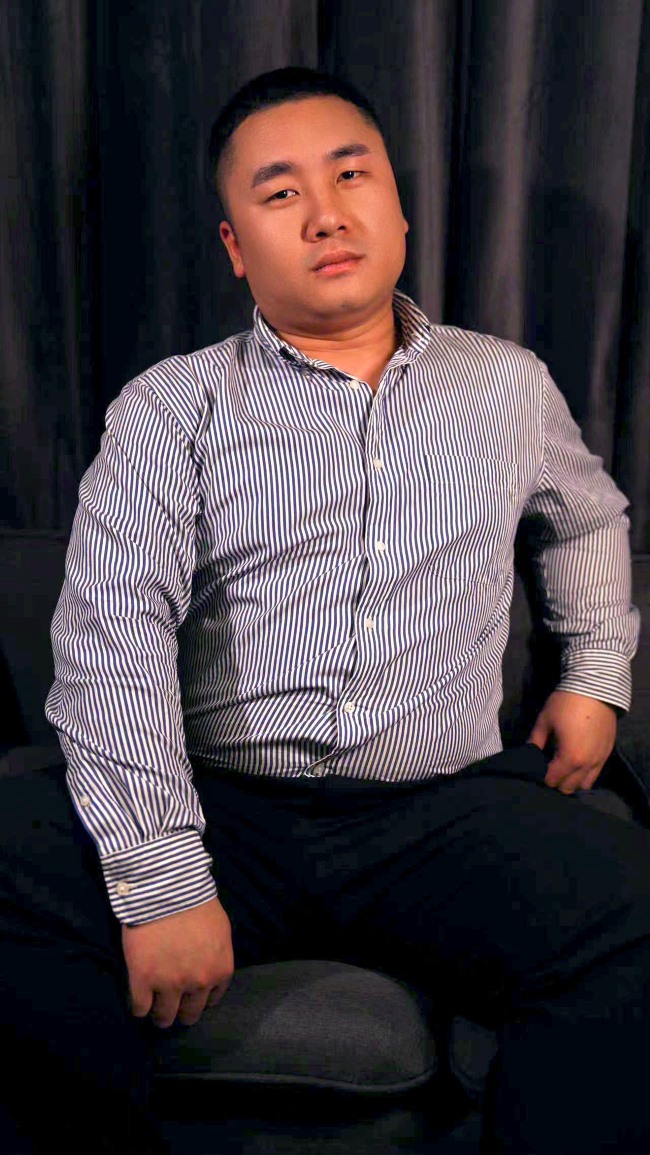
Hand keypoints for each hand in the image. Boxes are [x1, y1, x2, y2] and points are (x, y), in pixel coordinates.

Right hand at [122, 896, 233, 1028]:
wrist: (167, 888)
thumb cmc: (196, 902)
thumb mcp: (221, 930)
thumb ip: (218, 955)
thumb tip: (210, 967)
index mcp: (220, 971)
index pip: (211, 1001)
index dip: (199, 998)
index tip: (189, 994)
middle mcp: (198, 983)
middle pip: (189, 1015)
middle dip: (181, 1011)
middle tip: (171, 1003)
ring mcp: (169, 984)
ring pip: (164, 1017)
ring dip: (160, 1014)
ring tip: (154, 1005)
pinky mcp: (142, 980)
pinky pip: (140, 1008)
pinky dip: (139, 1007)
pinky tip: (139, 997)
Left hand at [528, 690, 616, 794]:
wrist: (596, 687)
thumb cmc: (566, 703)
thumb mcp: (544, 721)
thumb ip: (534, 741)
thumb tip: (527, 754)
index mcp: (569, 758)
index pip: (552, 780)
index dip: (541, 777)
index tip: (536, 768)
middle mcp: (586, 765)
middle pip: (567, 788)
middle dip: (555, 782)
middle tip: (547, 768)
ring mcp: (599, 760)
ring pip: (584, 785)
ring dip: (571, 781)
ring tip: (563, 768)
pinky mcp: (607, 753)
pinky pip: (595, 774)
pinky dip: (585, 774)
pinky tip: (577, 762)